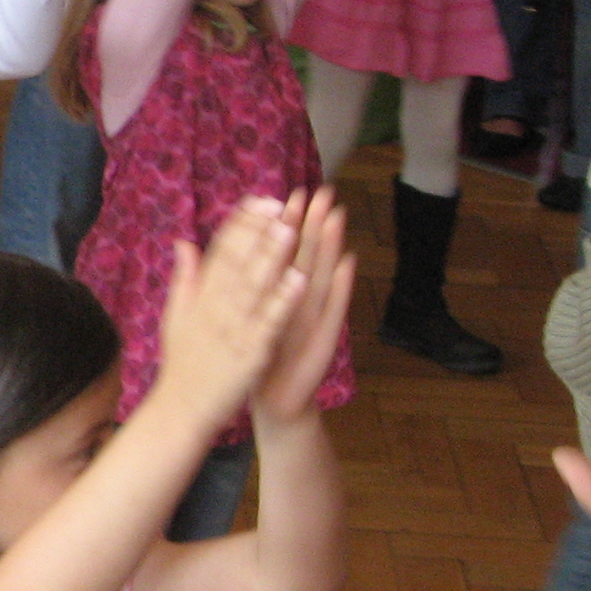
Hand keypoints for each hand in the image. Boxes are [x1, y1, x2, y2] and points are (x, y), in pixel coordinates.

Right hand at [152, 197, 305, 437]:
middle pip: (237, 263)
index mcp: (198, 298)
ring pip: (254, 287)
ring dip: (272, 257)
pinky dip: (284, 300)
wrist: (181, 410)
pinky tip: (301, 279)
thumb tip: (185, 242)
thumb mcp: (176, 316)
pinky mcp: (248, 353)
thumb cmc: (183, 364)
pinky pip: (269, 323)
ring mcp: (231, 330)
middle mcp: (213, 308)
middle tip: (281, 204)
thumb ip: (184, 278)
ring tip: (292, 229)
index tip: (259, 200)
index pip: (219, 252)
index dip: (240, 224)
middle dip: (259, 232)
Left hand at [248, 190, 353, 424]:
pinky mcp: (324, 340)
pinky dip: (341, 288)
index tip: (285, 193)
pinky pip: (332, 311)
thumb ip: (247, 285)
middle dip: (312, 224)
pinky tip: (348, 264)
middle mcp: (300, 303)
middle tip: (321, 191)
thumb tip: (241, 254)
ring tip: (336, 216)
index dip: (284, 225)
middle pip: (306, 257)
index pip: (281, 254)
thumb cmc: (264, 355)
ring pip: (322, 276)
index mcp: (278, 296)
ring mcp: (314, 319)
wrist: (277, 399)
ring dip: (330, 247)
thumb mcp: (251, 316)